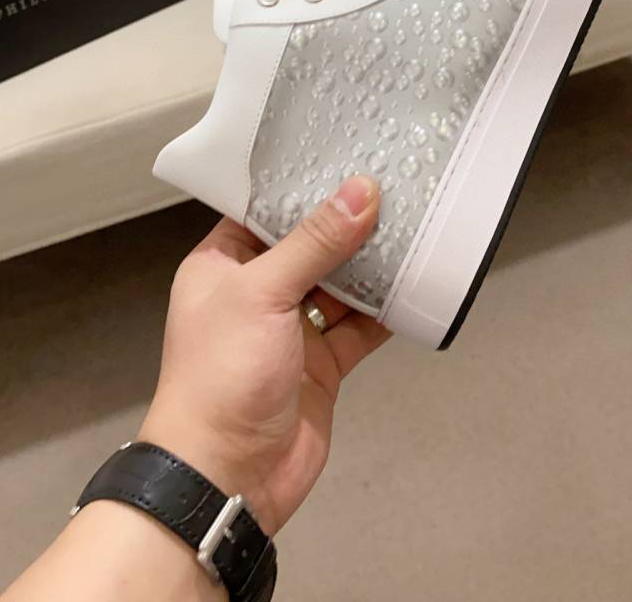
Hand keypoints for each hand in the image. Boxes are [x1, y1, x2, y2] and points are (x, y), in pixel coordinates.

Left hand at [138, 175, 389, 534]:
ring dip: (371, 263)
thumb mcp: (262, 293)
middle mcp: (257, 292)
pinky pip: (359, 327)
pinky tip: (411, 285)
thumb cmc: (219, 379)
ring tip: (409, 224)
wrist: (227, 477)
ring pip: (340, 284)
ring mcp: (291, 330)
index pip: (263, 210)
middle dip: (346, 222)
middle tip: (391, 185)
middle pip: (309, 244)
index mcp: (223, 265)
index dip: (301, 184)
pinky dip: (385, 310)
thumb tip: (360, 193)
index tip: (344, 154)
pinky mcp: (323, 364)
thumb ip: (314, 242)